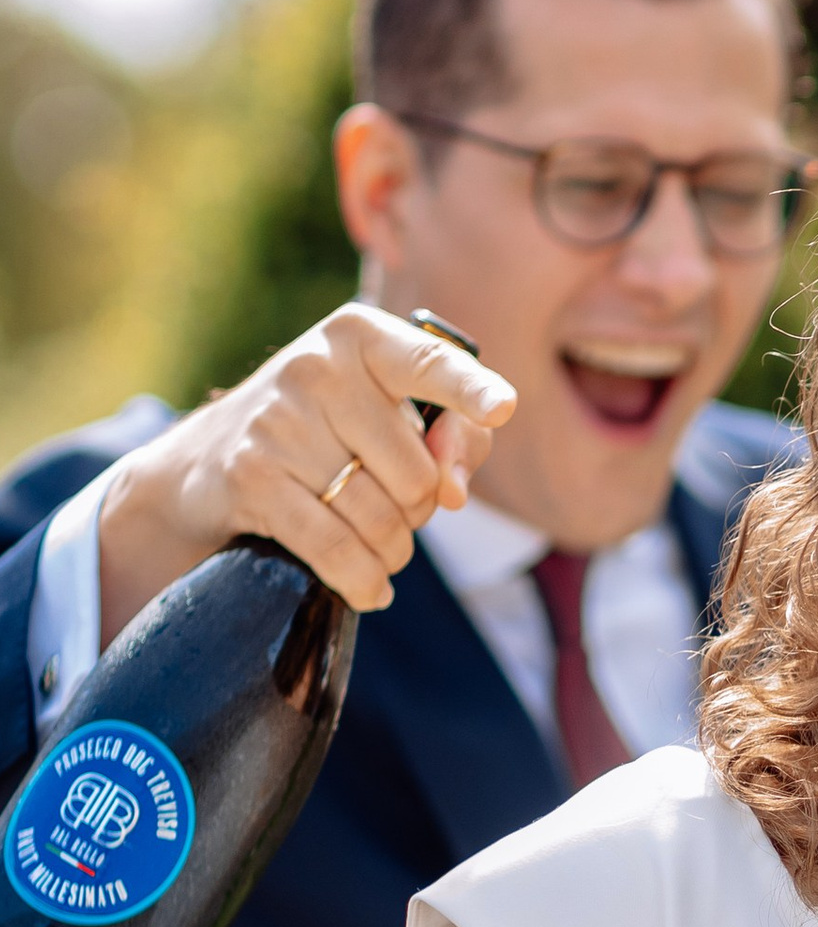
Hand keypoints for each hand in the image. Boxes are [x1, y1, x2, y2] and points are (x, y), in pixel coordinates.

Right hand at [99, 303, 515, 635]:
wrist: (206, 463)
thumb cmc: (330, 435)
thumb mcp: (393, 416)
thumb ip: (455, 438)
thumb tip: (453, 489)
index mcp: (360, 337)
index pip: (429, 364)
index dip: (469, 392)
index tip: (502, 409)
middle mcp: (316, 367)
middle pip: (419, 476)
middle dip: (419, 511)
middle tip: (392, 505)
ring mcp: (278, 420)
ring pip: (382, 519)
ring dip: (392, 551)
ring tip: (379, 544)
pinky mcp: (252, 476)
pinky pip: (337, 549)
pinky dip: (362, 581)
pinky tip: (371, 589)